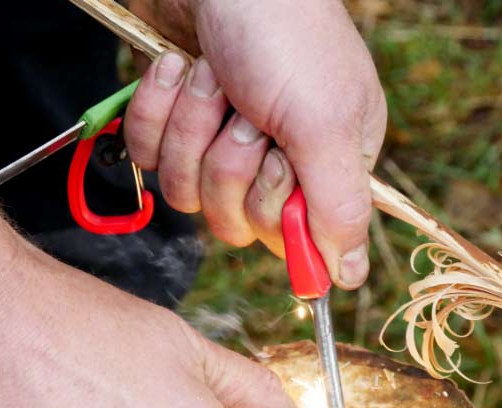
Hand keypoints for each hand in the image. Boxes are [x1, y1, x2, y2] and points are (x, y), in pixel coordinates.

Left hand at [124, 0, 386, 288]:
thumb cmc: (283, 35)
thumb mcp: (325, 124)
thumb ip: (341, 208)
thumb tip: (350, 278)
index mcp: (329, 162)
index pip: (294, 237)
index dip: (275, 209)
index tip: (276, 166)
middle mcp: (279, 159)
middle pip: (237, 220)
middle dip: (228, 163)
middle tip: (245, 114)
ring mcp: (222, 142)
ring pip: (188, 193)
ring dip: (190, 130)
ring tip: (211, 78)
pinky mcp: (177, 123)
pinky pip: (151, 158)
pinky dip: (157, 111)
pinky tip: (177, 70)